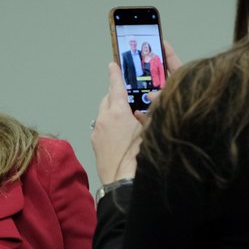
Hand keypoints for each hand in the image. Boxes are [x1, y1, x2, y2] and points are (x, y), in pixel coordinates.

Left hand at [91, 61, 145, 184]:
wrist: (124, 183)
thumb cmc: (140, 158)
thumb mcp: (152, 130)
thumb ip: (150, 115)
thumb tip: (146, 109)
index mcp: (118, 112)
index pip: (116, 86)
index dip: (116, 74)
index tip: (113, 65)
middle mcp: (104, 119)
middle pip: (108, 99)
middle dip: (116, 94)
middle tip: (126, 93)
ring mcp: (97, 133)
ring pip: (104, 114)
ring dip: (113, 111)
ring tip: (126, 117)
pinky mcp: (95, 145)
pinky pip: (101, 127)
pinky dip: (109, 125)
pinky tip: (120, 134)